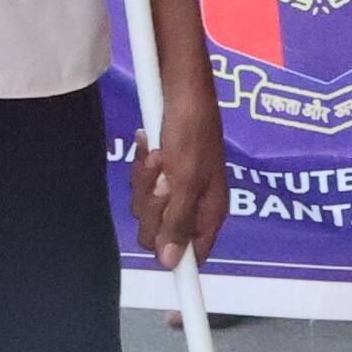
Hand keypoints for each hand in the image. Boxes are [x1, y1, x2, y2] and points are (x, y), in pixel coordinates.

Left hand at [134, 63, 228, 268]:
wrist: (182, 89)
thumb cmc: (191, 131)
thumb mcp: (186, 181)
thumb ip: (178, 222)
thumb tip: (170, 263)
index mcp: (210, 211)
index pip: (193, 254)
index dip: (176, 257)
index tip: (164, 262)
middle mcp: (194, 203)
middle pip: (161, 231)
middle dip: (152, 206)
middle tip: (161, 179)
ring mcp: (178, 187)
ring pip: (146, 207)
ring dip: (144, 181)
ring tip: (157, 155)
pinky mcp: (163, 171)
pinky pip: (142, 184)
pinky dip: (141, 166)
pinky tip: (150, 147)